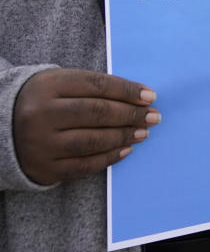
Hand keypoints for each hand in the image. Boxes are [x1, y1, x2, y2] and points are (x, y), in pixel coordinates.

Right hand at [12, 69, 159, 184]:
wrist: (2, 128)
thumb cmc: (45, 101)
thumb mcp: (61, 84)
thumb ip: (95, 87)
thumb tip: (140, 98)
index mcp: (48, 85)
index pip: (97, 85)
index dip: (127, 91)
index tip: (150, 96)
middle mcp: (41, 114)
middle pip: (98, 113)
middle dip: (131, 115)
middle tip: (153, 116)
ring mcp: (41, 143)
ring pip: (93, 140)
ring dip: (125, 136)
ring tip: (143, 132)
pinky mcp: (44, 167)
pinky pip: (84, 164)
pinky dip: (110, 157)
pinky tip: (126, 149)